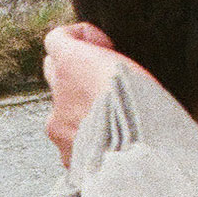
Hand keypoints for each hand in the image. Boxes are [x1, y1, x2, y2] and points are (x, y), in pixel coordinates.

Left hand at [44, 23, 129, 167]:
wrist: (138, 158)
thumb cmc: (143, 108)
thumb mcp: (134, 68)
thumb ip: (110, 62)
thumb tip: (109, 65)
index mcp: (72, 63)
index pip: (57, 39)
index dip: (79, 38)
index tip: (104, 48)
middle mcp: (59, 93)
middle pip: (54, 72)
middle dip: (75, 72)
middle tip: (102, 81)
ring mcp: (58, 127)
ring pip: (62, 110)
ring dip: (82, 109)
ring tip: (112, 118)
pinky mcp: (66, 155)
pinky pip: (70, 142)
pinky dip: (86, 139)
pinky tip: (111, 144)